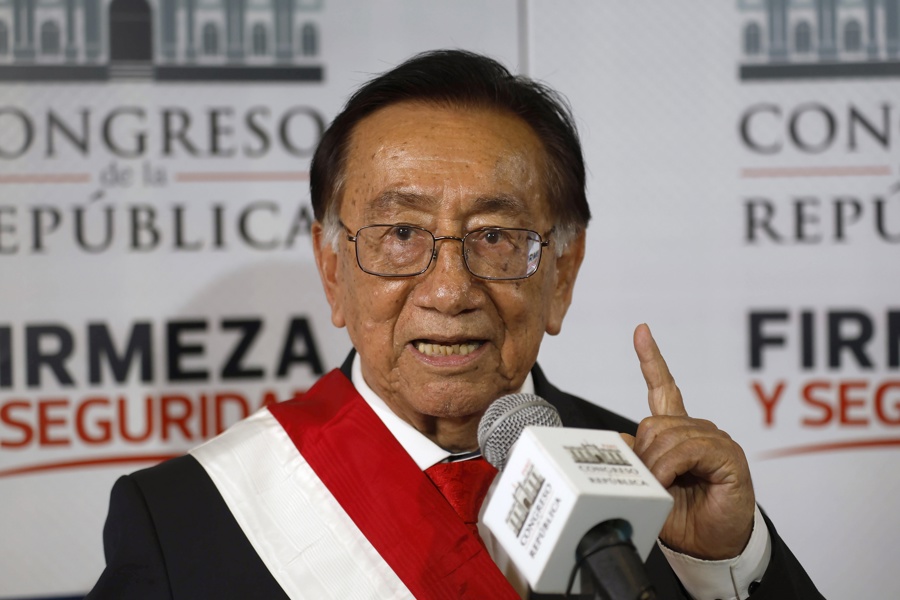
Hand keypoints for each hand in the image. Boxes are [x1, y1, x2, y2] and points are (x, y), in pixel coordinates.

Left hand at [623, 324, 754, 559]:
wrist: (710, 546)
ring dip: (655, 466)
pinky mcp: (729, 456)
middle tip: (646, 482)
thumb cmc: (683, 517)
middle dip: (642, 454)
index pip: (665, 388)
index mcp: (678, 433)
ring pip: (668, 436)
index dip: (651, 360)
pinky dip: (672, 467)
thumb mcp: (648, 487)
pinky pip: (689, 449)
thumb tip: (618, 441)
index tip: (641, 331)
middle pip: (653, 423)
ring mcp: (716, 440)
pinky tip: (671, 482)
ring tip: (661, 489)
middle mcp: (698, 431)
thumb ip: (634, 460)